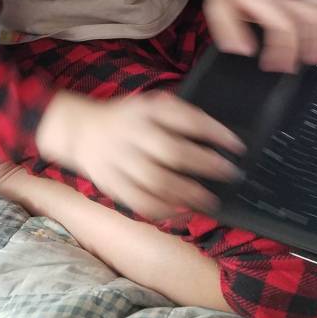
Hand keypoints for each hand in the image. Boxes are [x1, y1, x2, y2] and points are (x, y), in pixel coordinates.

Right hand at [36, 89, 245, 220]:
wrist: (79, 130)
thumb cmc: (125, 117)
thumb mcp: (149, 104)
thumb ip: (177, 114)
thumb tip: (216, 132)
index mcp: (146, 110)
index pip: (186, 118)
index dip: (214, 132)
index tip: (237, 146)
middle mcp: (132, 134)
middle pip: (173, 152)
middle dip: (206, 166)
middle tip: (230, 175)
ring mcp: (119, 161)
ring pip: (157, 182)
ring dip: (189, 194)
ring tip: (211, 202)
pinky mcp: (111, 185)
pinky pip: (140, 202)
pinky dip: (164, 211)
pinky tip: (184, 213)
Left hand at [203, 0, 316, 72]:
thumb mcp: (217, 8)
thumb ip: (228, 29)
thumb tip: (244, 50)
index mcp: (264, 2)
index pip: (283, 24)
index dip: (284, 49)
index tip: (277, 69)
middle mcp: (284, 0)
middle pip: (311, 15)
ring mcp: (294, 1)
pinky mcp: (299, 4)